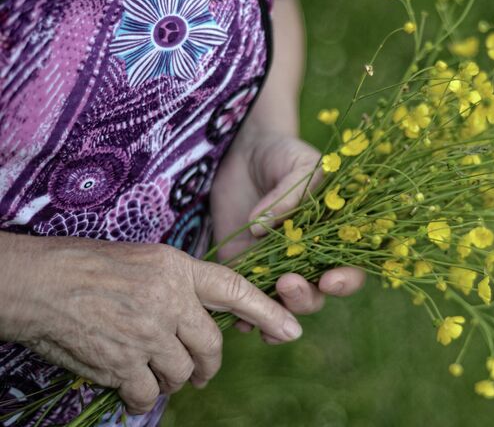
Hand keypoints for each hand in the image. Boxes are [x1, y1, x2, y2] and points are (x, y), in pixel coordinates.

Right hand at [0, 233, 302, 413]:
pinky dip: (142, 396)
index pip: (234, 291)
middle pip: (210, 345)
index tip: (291, 330)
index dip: (267, 312)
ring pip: (181, 372)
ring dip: (173, 379)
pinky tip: (132, 388)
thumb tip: (202, 311)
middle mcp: (168, 300)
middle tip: (202, 371)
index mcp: (177, 269)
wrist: (40, 283)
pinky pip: (147, 393)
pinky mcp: (122, 363)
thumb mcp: (146, 259)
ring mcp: (146, 334)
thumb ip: (179, 283)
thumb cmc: (89, 266)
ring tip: (157, 372)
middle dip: (209, 364)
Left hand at [210, 131, 364, 336]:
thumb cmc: (284, 154)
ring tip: (261, 308)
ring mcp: (276, 267)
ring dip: (275, 313)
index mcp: (334, 237)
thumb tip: (263, 227)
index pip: (350, 269)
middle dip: (304, 297)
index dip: (345, 281)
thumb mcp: (298, 165)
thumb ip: (292, 193)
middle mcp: (308, 259)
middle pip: (316, 295)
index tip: (330, 279)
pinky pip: (247, 299)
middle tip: (287, 282)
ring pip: (282, 305)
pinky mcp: (245, 268)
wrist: (246, 151)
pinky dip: (244, 315)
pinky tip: (237, 318)